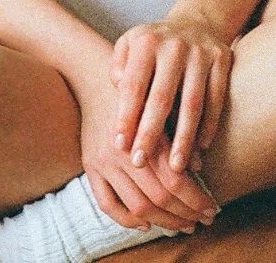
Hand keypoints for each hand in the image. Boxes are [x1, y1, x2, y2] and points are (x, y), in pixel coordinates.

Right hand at [79, 69, 218, 232]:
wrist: (93, 76)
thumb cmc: (136, 90)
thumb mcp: (160, 103)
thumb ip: (178, 132)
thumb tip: (199, 167)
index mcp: (141, 133)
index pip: (174, 179)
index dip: (197, 199)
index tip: (213, 208)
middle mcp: (120, 149)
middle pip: (158, 197)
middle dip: (186, 214)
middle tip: (202, 220)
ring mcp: (102, 160)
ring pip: (137, 207)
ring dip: (164, 222)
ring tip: (182, 225)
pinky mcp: (89, 165)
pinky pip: (107, 204)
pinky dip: (127, 221)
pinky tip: (146, 224)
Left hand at [111, 16, 232, 172]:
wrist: (194, 22)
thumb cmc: (153, 44)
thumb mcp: (129, 44)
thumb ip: (118, 65)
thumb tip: (117, 87)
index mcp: (146, 42)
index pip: (133, 84)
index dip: (126, 115)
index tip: (119, 144)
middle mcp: (173, 46)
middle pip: (161, 98)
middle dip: (150, 133)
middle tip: (140, 162)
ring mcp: (200, 54)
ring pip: (192, 104)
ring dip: (183, 139)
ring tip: (175, 168)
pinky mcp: (221, 61)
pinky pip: (216, 101)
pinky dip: (208, 127)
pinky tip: (199, 149)